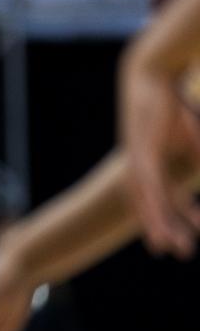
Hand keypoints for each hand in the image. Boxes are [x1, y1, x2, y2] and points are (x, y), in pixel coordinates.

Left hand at [121, 52, 199, 257]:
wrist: (152, 77)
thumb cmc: (175, 104)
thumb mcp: (195, 135)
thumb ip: (198, 156)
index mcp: (150, 167)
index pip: (163, 200)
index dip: (174, 220)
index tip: (183, 240)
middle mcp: (138, 171)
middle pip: (153, 208)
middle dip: (167, 231)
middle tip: (181, 253)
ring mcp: (137, 166)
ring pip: (150, 204)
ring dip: (162, 227)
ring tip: (175, 248)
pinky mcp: (142, 156)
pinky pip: (151, 188)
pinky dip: (159, 207)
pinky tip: (163, 222)